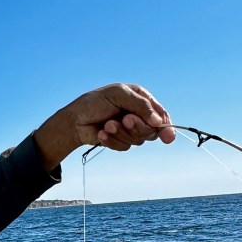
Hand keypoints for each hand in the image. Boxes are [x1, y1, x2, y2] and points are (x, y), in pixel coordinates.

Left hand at [34, 83, 174, 169]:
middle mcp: (138, 115)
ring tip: (107, 124)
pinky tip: (101, 133)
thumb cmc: (94, 102)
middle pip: (151, 130)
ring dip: (121, 133)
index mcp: (141, 99)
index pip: (160, 115)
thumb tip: (157, 121)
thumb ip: (140, 105)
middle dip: (137, 127)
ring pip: (138, 140)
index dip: (166, 127)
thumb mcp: (118, 95)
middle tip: (124, 120)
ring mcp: (129, 129)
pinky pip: (124, 147)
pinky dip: (112, 141)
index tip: (168, 137)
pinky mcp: (120, 141)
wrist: (74, 120)